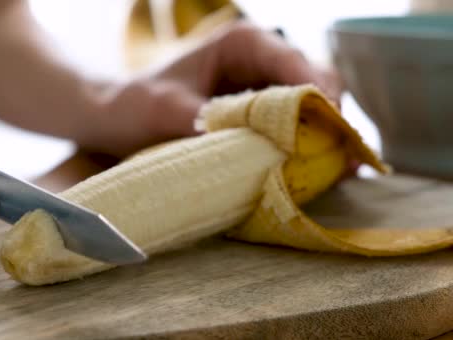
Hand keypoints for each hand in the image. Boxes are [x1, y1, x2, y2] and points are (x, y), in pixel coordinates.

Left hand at [92, 22, 341, 155]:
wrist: (115, 121)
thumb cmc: (134, 105)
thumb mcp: (166, 112)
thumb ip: (210, 126)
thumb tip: (255, 150)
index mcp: (242, 43)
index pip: (296, 64)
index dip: (320, 98)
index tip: (332, 133)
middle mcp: (261, 62)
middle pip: (315, 88)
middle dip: (330, 124)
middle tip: (343, 163)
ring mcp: (263, 91)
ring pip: (310, 113)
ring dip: (321, 142)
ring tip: (336, 175)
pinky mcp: (258, 119)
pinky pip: (291, 132)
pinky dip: (302, 153)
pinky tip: (311, 177)